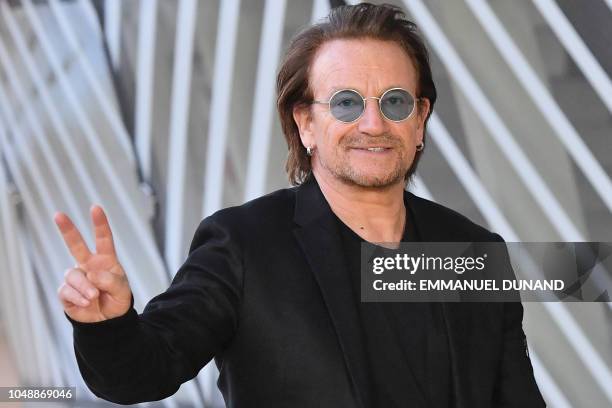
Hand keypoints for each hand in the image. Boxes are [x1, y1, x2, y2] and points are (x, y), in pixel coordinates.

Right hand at [55, 205, 131, 322]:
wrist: (107, 322)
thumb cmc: (117, 300)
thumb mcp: (122, 290)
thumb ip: (111, 280)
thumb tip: (91, 274)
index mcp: (105, 260)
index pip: (103, 239)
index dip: (100, 224)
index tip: (95, 208)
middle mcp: (88, 265)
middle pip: (76, 244)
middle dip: (67, 229)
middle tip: (58, 214)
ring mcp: (76, 278)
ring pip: (73, 275)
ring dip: (85, 287)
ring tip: (94, 297)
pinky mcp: (66, 292)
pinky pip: (67, 290)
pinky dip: (78, 297)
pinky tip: (86, 303)